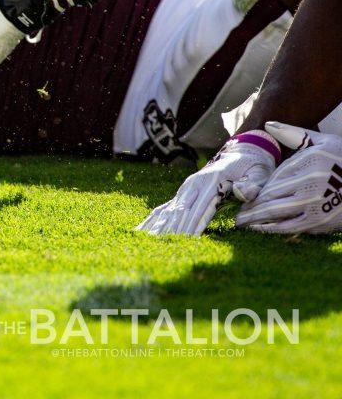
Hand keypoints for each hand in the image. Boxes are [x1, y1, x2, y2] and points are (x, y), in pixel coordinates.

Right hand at [136, 124, 308, 235]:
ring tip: (148, 242)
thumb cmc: (253, 167)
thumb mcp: (259, 173)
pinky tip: (141, 232)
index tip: (186, 239)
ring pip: (169, 211)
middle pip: (180, 210)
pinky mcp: (183, 194)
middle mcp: (193, 184)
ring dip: (159, 227)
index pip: (200, 207)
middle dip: (172, 229)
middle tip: (163, 247)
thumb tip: (240, 192)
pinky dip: (152, 221)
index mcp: (212, 180)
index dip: (192, 223)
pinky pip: (164, 209)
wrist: (242, 154)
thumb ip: (252, 184)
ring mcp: (186, 189)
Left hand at [236, 126, 341, 233]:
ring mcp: (314, 203)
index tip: (241, 193)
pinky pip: (290, 226)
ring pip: (275, 211)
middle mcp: (310, 182)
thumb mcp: (323, 141)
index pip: (273, 176)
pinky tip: (259, 228)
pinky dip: (271, 229)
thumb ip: (294, 133)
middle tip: (236, 212)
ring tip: (241, 221)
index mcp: (308, 162)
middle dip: (250, 205)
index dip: (255, 187)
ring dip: (255, 218)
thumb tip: (268, 125)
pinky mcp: (320, 220)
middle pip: (270, 195)